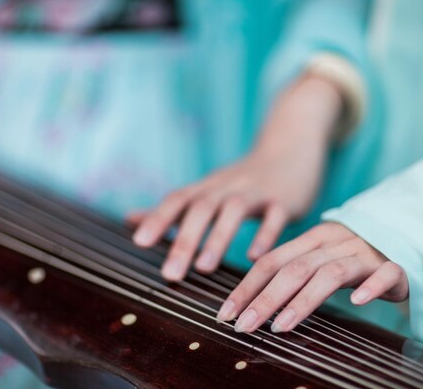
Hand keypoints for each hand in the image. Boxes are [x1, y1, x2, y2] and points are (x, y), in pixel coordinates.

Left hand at [128, 74, 342, 280]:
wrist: (291, 148)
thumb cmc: (243, 179)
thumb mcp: (208, 188)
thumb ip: (172, 208)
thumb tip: (130, 219)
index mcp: (208, 188)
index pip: (178, 200)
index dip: (158, 218)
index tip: (140, 242)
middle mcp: (228, 187)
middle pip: (202, 208)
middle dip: (184, 240)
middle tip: (170, 274)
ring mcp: (256, 192)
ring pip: (233, 210)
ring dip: (217, 238)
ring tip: (203, 268)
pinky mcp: (283, 200)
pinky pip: (274, 216)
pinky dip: (265, 235)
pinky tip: (255, 258)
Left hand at [216, 222, 408, 332]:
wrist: (403, 239)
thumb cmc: (352, 258)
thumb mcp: (318, 259)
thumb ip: (290, 272)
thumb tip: (250, 299)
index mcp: (312, 239)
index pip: (272, 261)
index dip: (246, 287)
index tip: (226, 313)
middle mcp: (335, 242)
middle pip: (295, 268)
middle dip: (265, 298)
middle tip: (244, 325)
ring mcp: (365, 253)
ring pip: (331, 273)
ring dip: (303, 300)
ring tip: (281, 326)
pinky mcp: (395, 266)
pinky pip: (384, 273)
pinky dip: (370, 287)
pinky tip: (357, 302)